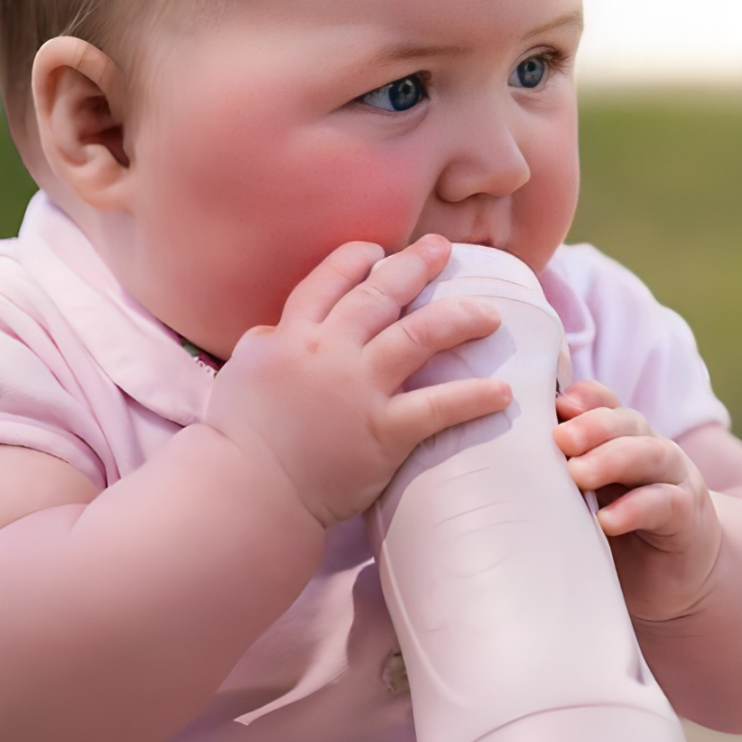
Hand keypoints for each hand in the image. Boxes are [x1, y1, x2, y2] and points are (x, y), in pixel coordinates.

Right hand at [205, 235, 510, 529]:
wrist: (246, 493)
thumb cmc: (239, 436)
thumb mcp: (242, 371)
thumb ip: (266, 342)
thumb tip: (278, 329)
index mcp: (292, 335)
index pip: (330, 279)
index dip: (357, 259)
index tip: (380, 251)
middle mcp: (329, 352)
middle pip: (381, 294)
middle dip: (415, 265)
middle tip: (442, 248)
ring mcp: (358, 389)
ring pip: (418, 336)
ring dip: (459, 318)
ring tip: (491, 314)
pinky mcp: (383, 432)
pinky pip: (437, 407)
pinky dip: (473, 398)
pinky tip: (503, 392)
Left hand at [553, 380, 721, 622]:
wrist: (669, 578)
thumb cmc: (611, 531)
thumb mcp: (579, 499)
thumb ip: (554, 476)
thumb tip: (494, 464)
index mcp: (617, 436)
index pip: (602, 403)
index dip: (581, 399)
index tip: (552, 405)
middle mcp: (646, 447)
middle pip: (624, 420)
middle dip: (591, 425)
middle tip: (559, 439)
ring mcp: (671, 478)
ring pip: (649, 453)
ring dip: (612, 459)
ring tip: (578, 474)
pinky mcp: (687, 515)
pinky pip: (665, 502)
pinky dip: (636, 508)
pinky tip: (608, 520)